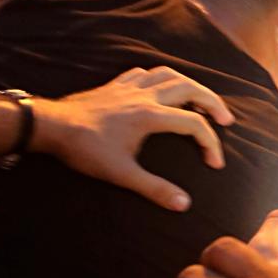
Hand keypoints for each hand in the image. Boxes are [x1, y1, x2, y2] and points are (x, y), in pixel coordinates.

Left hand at [32, 65, 233, 210]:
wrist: (52, 126)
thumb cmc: (86, 150)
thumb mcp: (122, 174)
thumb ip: (155, 189)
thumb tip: (184, 204)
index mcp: (151, 116)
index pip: (194, 124)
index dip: (211, 143)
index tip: (214, 163)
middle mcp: (145, 96)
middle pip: (190, 88)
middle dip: (213, 103)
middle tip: (225, 120)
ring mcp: (130, 87)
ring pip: (170, 74)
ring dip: (190, 85)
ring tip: (200, 99)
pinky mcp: (116, 85)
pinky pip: (146, 72)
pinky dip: (161, 78)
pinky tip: (161, 88)